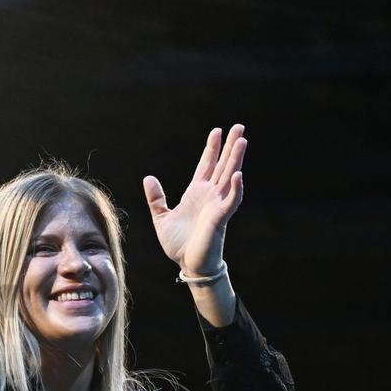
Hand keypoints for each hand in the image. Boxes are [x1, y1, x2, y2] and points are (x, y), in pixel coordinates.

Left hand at [143, 125, 246, 275]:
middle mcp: (210, 195)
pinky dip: (236, 188)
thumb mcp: (161, 217)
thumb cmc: (179, 243)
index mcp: (196, 193)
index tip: (217, 131)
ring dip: (236, 159)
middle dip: (230, 146)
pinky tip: (238, 175)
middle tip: (239, 126)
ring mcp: (217, 205)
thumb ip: (156, 198)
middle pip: (222, 165)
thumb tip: (148, 178)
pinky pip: (231, 201)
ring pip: (230, 177)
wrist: (188, 264)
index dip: (211, 148)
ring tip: (242, 140)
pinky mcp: (220, 218)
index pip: (206, 165)